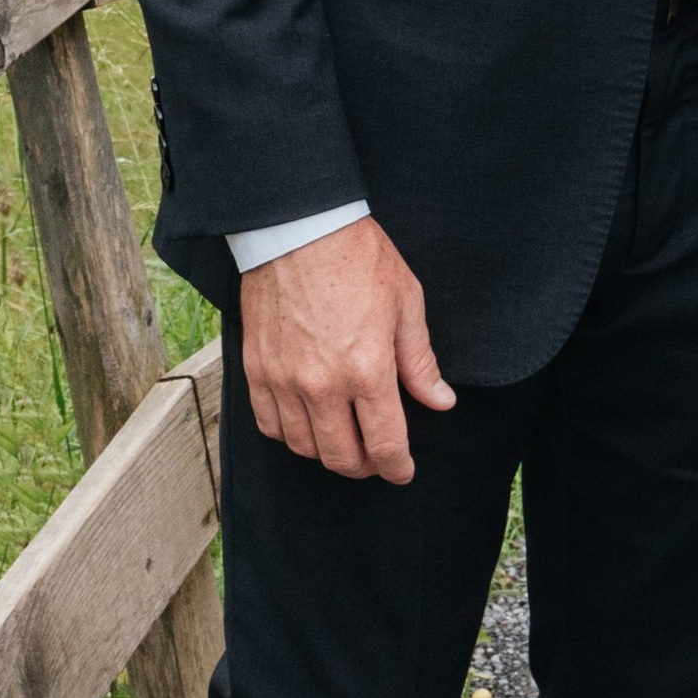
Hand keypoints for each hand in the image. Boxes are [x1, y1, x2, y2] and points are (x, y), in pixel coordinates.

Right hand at [238, 217, 454, 482]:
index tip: (403, 471)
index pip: (385, 446)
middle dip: (365, 468)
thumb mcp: (406, 301)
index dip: (398, 468)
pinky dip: (289, 434)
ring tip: (343, 440)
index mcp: (367, 370)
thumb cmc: (358, 257)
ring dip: (327, 453)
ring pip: (304, 447)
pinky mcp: (257, 370)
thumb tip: (441, 401)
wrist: (298, 226)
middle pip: (342, 458)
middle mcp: (323, 386)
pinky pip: (269, 425)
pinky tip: (305, 423)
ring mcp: (284, 381)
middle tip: (376, 458)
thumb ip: (420, 361)